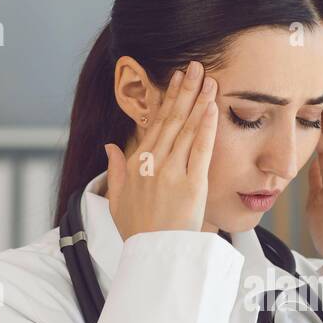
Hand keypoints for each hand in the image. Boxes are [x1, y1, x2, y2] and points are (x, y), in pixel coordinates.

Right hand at [104, 61, 217, 239]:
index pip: (156, 124)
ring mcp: (172, 172)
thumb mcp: (116, 200)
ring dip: (198, 101)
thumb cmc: (138, 231)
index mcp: (136, 164)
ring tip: (208, 79)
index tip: (175, 81)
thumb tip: (110, 147)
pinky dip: (207, 127)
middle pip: (172, 119)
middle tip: (194, 66)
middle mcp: (153, 163)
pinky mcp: (191, 184)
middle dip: (184, 90)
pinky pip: (201, 150)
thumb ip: (114, 170)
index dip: (167, 100)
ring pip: (187, 129)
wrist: (153, 255)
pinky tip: (212, 107)